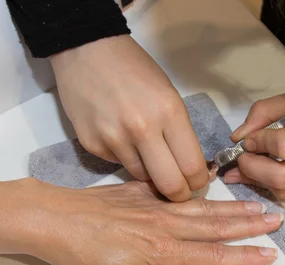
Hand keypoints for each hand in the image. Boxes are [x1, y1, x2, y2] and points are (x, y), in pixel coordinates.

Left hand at [25, 179, 282, 264]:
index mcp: (161, 250)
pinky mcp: (142, 192)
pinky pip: (179, 192)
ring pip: (203, 207)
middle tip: (277, 219)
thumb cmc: (81, 256)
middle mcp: (165, 224)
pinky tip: (214, 185)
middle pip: (215, 226)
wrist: (53, 218)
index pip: (212, 255)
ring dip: (233, 208)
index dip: (242, 256)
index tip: (269, 254)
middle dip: (248, 225)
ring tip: (257, 205)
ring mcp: (154, 205)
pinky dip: (202, 191)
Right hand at [50, 35, 208, 201]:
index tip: (197, 183)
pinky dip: (124, 157)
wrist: (86, 51)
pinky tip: (119, 135)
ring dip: (149, 172)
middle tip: (179, 191)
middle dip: (178, 194)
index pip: (192, 166)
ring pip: (142, 177)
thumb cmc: (134, 69)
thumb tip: (187, 168)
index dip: (198, 182)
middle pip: (169, 184)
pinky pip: (118, 164)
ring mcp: (114, 139)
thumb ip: (178, 132)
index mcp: (169, 112)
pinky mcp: (92, 145)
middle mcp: (142, 129)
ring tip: (144, 149)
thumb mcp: (168, 95)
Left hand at [225, 84, 284, 198]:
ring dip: (259, 181)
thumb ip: (270, 110)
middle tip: (239, 160)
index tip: (247, 140)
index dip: (259, 144)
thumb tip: (238, 136)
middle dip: (252, 169)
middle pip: (283, 176)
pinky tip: (265, 175)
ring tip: (244, 169)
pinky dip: (275, 186)